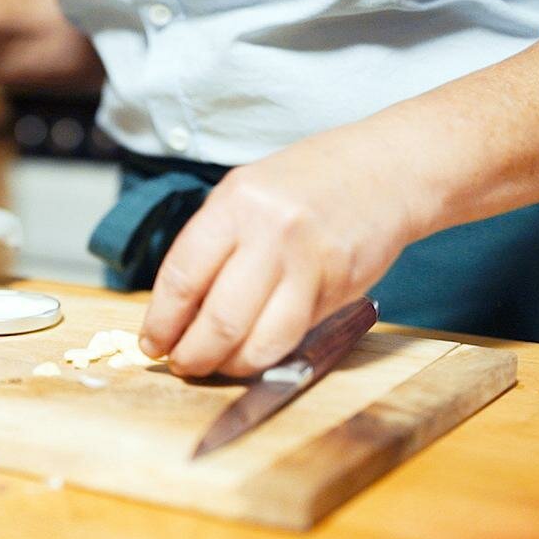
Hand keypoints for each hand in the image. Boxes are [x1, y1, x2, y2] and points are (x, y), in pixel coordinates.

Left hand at [137, 135, 424, 376]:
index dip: (162, 322)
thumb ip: (208, 248)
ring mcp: (311, 267)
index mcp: (237, 205)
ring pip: (261, 344)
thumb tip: (175, 313)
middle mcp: (274, 235)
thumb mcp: (242, 195)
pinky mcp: (340, 293)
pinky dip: (267, 354)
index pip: (184, 278)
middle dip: (192, 356)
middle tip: (181, 364)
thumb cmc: (303, 184)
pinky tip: (252, 350)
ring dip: (231, 367)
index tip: (152, 343)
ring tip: (216, 365)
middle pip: (220, 321)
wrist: (386, 170)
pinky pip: (294, 339)